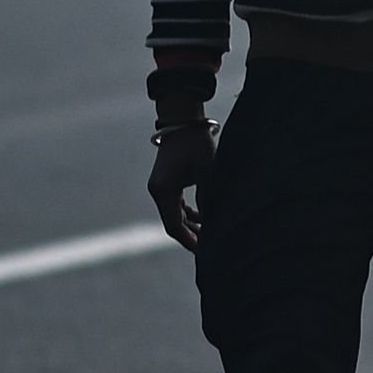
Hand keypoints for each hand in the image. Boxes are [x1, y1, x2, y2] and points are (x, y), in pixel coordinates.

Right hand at [148, 123, 215, 250]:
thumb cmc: (197, 145)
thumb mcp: (208, 171)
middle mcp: (158, 191)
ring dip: (191, 225)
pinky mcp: (167, 181)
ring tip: (210, 237)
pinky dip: (189, 213)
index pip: (174, 225)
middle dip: (191, 236)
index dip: (190, 240)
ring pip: (175, 214)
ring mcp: (161, 186)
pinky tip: (204, 219)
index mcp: (164, 191)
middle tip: (210, 249)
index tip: (205, 252)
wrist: (184, 121)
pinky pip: (176, 204)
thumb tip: (214, 221)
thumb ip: (210, 196)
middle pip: (173, 222)